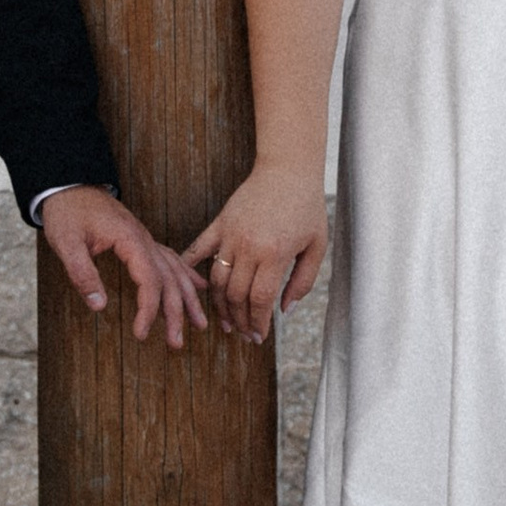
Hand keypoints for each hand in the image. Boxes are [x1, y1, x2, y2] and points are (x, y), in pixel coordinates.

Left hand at [37, 188, 208, 343]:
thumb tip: (99, 306)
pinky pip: (171, 259)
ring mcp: (145, 239)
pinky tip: (198, 288)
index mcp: (130, 240)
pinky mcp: (141, 240)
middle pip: (168, 280)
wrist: (69, 185)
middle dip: (175, 313)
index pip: (150, 280)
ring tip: (200, 325)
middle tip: (176, 343)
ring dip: (187, 299)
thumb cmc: (67, 213)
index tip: (141, 333)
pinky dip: (186, 275)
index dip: (149, 310)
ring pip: (175, 271)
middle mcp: (144, 239)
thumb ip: (82, 274)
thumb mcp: (67, 244)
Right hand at [185, 165, 327, 341]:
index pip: (259, 300)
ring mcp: (230, 234)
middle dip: (239, 320)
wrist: (288, 169)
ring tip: (225, 321)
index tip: (259, 336)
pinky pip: (199, 249)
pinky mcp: (220, 223)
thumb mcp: (316, 246)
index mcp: (274, 254)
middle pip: (236, 295)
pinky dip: (190, 267)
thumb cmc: (306, 207)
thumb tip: (285, 310)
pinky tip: (189, 285)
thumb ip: (302, 281)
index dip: (257, 322)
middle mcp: (248, 247)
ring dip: (219, 305)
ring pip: (217, 280)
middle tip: (243, 334)